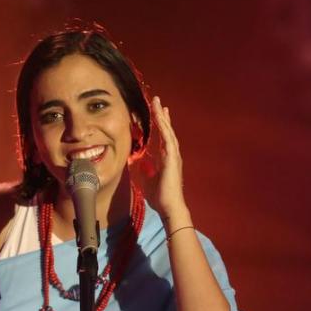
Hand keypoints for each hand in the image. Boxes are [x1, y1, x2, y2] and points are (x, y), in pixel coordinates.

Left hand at [150, 96, 189, 224]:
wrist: (169, 207)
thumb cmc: (160, 197)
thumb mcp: (146, 180)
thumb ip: (144, 169)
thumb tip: (137, 160)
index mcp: (166, 160)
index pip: (163, 138)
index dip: (160, 126)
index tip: (157, 114)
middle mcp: (172, 155)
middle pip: (167, 131)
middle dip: (162, 116)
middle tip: (158, 102)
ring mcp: (173, 156)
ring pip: (168, 132)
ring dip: (162, 117)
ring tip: (158, 104)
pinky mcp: (172, 158)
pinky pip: (168, 138)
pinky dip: (164, 127)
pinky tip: (159, 116)